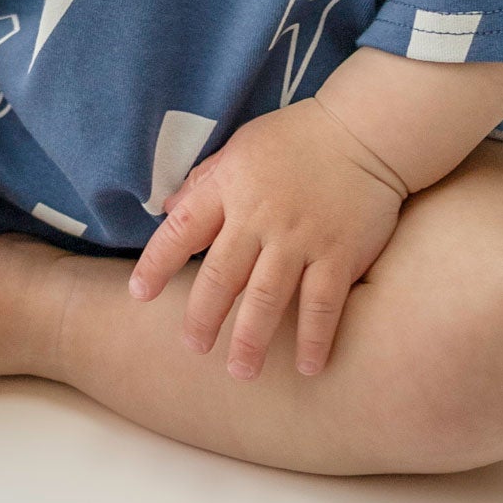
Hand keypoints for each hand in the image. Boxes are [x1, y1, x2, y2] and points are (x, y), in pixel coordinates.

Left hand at [126, 102, 408, 381]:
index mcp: (230, 188)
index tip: (138, 294)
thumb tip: (167, 208)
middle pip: (222, 276)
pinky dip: (314, 338)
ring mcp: (300, 238)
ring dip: (251, 339)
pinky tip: (308, 366)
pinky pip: (322, 304)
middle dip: (203, 317)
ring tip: (241, 371)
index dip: (156, 263)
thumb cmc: (298, 139)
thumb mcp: (241, 147)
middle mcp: (260, 217)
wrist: (365, 130)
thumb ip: (205, 181)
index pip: (182, 229)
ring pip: (267, 298)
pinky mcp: (339, 254)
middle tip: (193, 348)